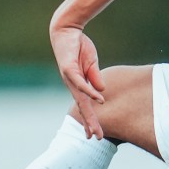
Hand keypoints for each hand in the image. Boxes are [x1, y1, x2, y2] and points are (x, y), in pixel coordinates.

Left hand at [50, 24, 106, 138]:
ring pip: (81, 100)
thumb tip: (102, 93)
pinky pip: (81, 83)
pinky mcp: (69, 69)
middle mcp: (73, 84)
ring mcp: (70, 78)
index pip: (85, 105)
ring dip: (88, 114)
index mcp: (78, 84)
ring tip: (94, 128)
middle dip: (89, 123)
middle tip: (95, 138)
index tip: (93, 134)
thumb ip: (96, 78)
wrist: (67, 30)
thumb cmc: (78, 47)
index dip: (89, 120)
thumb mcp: (91, 64)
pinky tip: (98, 100)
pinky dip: (90, 92)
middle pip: (82, 107)